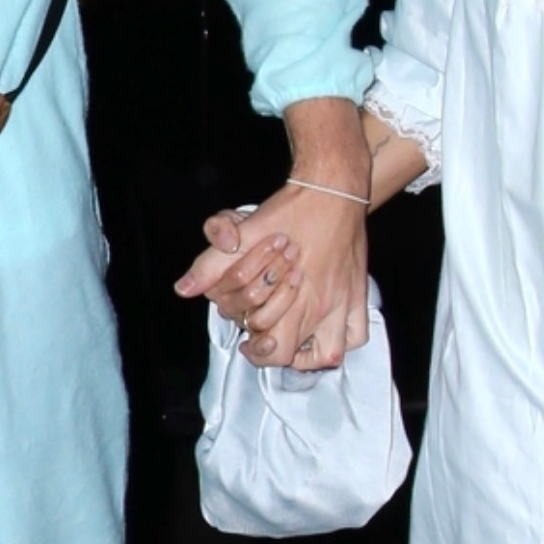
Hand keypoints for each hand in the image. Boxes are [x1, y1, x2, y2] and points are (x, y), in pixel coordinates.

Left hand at [174, 183, 370, 368]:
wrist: (334, 187)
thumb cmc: (292, 210)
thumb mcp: (245, 234)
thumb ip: (212, 265)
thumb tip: (184, 288)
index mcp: (293, 297)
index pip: (273, 349)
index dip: (256, 352)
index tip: (248, 344)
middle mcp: (321, 306)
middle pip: (298, 355)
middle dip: (278, 353)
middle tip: (266, 343)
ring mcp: (344, 302)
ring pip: (332, 352)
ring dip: (313, 354)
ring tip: (298, 342)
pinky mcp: (359, 292)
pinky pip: (357, 332)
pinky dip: (344, 338)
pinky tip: (328, 328)